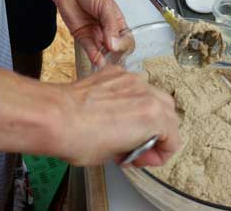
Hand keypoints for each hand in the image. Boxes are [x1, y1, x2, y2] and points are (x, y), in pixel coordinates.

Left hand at [52, 0, 126, 64]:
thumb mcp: (105, 5)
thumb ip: (111, 24)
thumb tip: (114, 43)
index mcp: (117, 21)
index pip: (126, 39)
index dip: (124, 45)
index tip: (117, 46)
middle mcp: (107, 29)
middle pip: (116, 48)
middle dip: (115, 54)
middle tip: (112, 53)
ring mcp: (95, 34)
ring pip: (103, 52)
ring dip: (104, 58)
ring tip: (104, 61)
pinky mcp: (82, 38)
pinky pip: (90, 50)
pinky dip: (94, 57)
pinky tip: (97, 60)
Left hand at [56, 65, 179, 166]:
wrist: (56, 116)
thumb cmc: (81, 138)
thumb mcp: (116, 156)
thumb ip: (136, 147)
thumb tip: (134, 145)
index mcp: (152, 116)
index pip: (173, 137)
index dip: (160, 154)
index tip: (145, 158)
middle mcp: (145, 92)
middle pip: (168, 112)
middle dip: (159, 130)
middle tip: (140, 144)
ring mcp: (129, 79)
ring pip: (152, 93)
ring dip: (146, 110)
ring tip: (126, 125)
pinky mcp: (114, 72)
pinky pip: (131, 84)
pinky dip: (129, 96)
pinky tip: (113, 109)